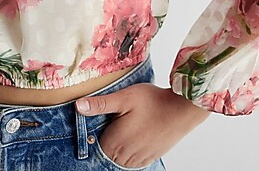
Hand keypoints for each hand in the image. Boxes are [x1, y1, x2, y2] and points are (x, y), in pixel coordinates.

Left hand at [75, 82, 210, 167]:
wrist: (180, 110)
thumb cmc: (152, 101)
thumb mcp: (124, 97)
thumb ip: (100, 104)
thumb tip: (78, 106)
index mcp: (113, 142)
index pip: (93, 142)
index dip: (97, 128)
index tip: (106, 116)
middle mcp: (123, 156)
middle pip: (106, 150)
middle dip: (109, 135)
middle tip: (121, 117)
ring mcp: (137, 160)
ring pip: (119, 155)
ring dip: (121, 142)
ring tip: (131, 123)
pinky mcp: (149, 159)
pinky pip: (132, 158)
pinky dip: (132, 147)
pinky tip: (139, 131)